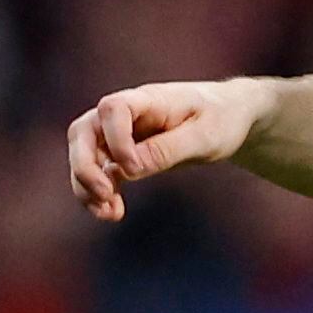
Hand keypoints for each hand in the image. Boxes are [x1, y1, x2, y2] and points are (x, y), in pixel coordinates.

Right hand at [67, 78, 260, 219]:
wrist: (229, 117)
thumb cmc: (220, 120)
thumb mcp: (204, 136)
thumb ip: (168, 149)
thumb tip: (131, 169)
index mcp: (148, 99)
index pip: (112, 109)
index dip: (116, 139)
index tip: (134, 169)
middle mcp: (126, 114)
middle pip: (83, 131)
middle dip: (84, 166)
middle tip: (105, 194)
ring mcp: (120, 133)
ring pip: (84, 154)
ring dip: (87, 185)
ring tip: (109, 213)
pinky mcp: (123, 154)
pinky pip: (99, 172)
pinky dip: (99, 194)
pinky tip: (112, 213)